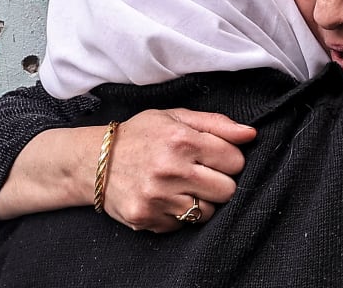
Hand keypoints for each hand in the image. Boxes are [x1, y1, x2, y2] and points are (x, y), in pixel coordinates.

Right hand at [104, 108, 256, 231]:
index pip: (235, 160)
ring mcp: (157, 197)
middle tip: (200, 173)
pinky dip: (178, 214)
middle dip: (219, 181)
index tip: (214, 156)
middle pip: (227, 190)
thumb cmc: (140, 136)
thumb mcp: (176, 118)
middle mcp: (170, 170)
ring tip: (183, 186)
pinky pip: (182, 225)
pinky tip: (165, 198)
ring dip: (201, 200)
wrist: (93, 162)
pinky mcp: (146, 218)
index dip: (228, 158)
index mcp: (181, 140)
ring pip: (207, 212)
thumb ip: (216, 124)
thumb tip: (250, 134)